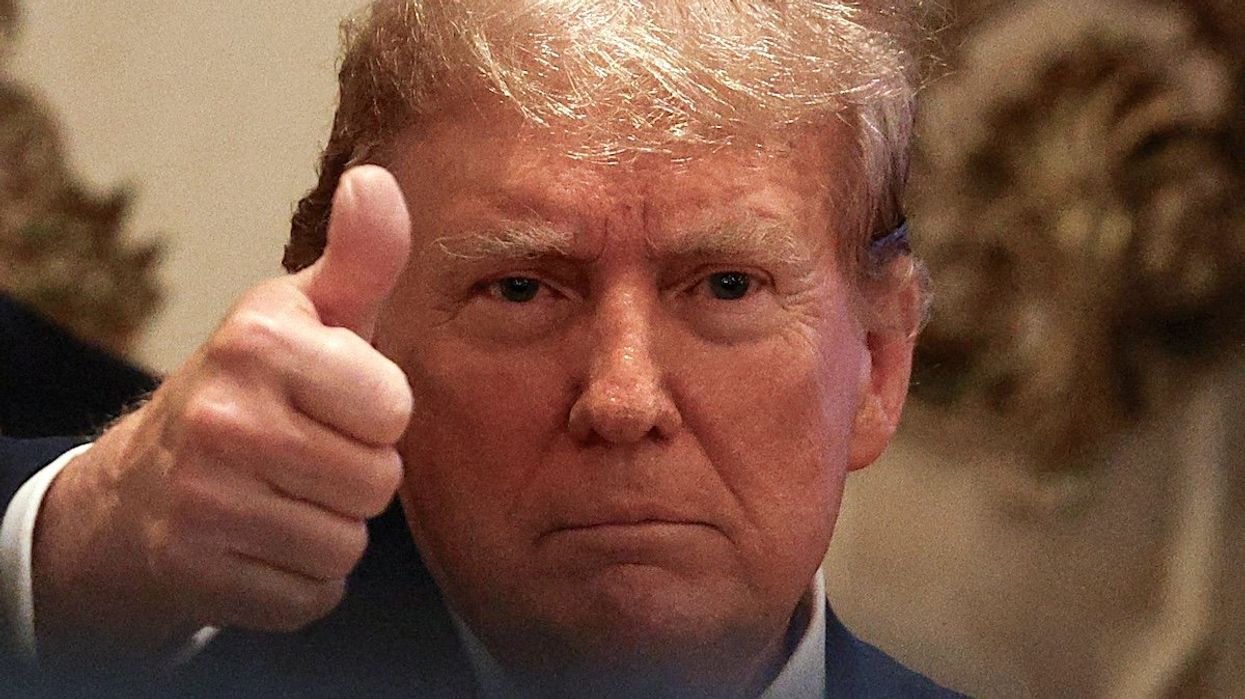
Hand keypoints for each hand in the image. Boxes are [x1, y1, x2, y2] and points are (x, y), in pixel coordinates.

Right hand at [30, 166, 412, 660]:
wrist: (140, 488)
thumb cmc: (253, 390)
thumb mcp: (306, 315)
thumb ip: (361, 259)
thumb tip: (379, 182)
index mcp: (260, 340)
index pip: (394, 409)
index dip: (375, 413)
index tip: (332, 402)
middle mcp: (224, 415)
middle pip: (377, 482)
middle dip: (355, 475)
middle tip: (303, 455)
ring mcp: (202, 499)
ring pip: (346, 543)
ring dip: (328, 528)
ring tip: (281, 496)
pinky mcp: (196, 572)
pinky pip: (311, 594)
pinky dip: (298, 577)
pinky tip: (260, 541)